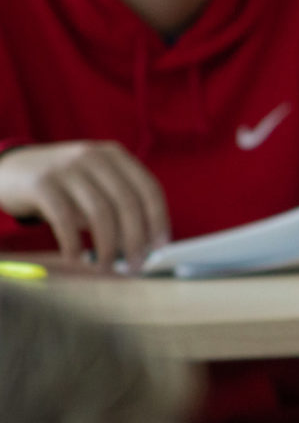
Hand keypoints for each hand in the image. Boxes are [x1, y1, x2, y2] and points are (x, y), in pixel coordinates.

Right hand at [0, 141, 169, 270]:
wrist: (10, 170)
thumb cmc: (64, 187)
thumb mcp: (95, 186)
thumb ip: (119, 208)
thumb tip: (144, 248)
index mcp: (115, 156)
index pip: (149, 188)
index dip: (158, 220)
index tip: (160, 248)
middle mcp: (94, 157)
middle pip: (127, 203)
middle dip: (135, 240)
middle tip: (135, 266)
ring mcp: (67, 167)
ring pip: (100, 213)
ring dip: (108, 247)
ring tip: (107, 267)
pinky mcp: (42, 183)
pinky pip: (66, 219)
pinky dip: (74, 244)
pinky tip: (76, 258)